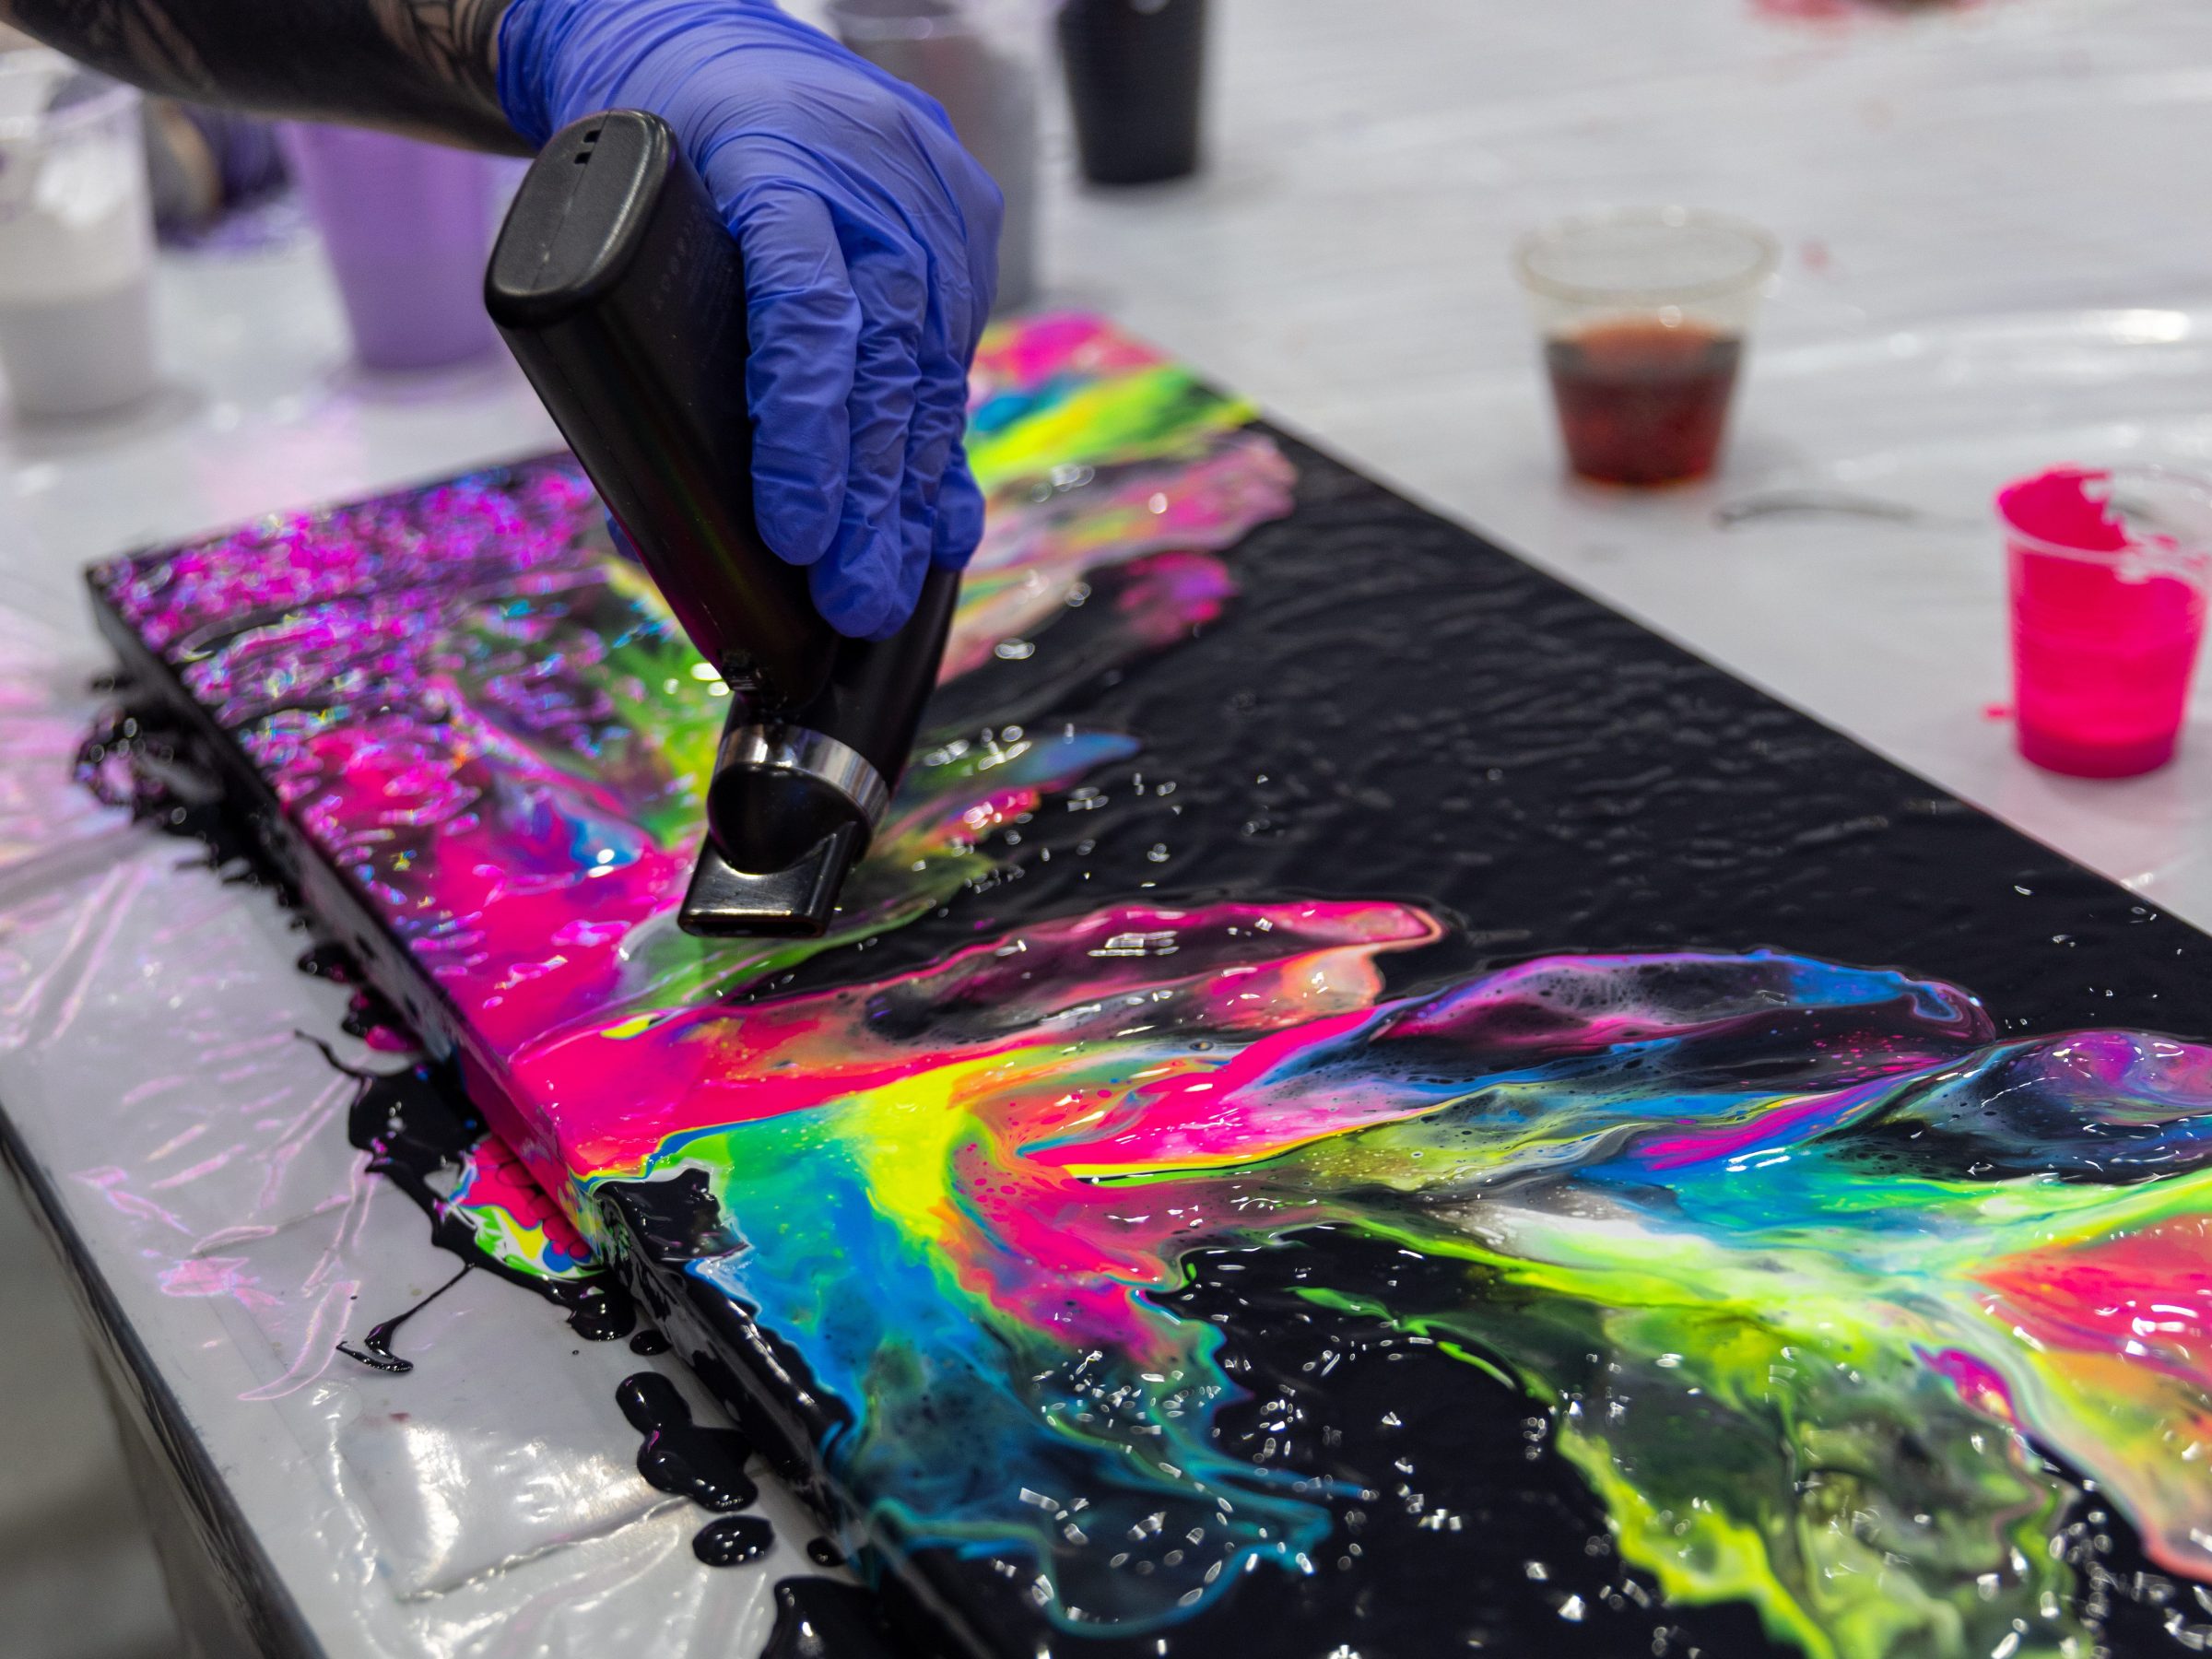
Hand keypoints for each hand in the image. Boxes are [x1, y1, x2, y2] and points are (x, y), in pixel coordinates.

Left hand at [498, 0, 1000, 638]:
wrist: (729, 43)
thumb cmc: (663, 144)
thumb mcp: (631, 220)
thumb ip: (650, 348)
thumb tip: (658, 518)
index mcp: (779, 166)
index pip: (806, 309)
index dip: (803, 430)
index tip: (794, 529)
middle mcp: (876, 191)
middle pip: (880, 368)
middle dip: (865, 502)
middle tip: (849, 599)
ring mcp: (935, 212)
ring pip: (927, 378)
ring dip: (904, 502)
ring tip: (883, 592)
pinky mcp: (969, 235)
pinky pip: (952, 366)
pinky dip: (937, 459)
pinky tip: (939, 532)